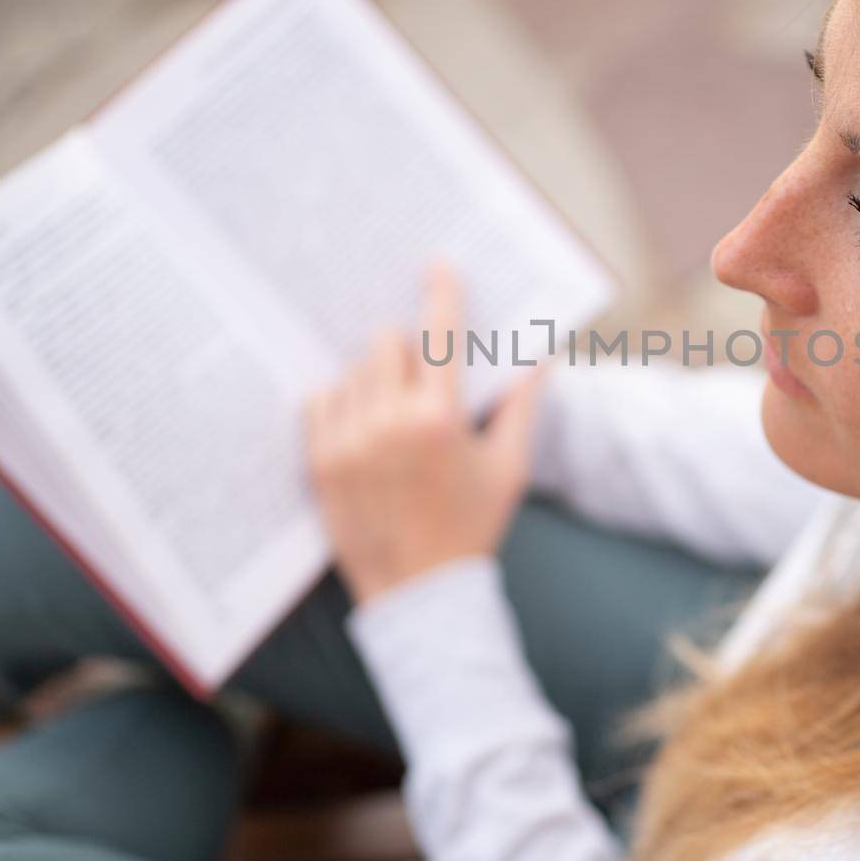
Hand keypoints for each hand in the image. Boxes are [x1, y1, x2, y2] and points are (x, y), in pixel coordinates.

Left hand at [302, 263, 546, 602]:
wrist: (421, 594)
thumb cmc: (474, 526)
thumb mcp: (510, 467)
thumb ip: (522, 405)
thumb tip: (541, 357)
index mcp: (440, 420)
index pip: (441, 335)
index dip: (441, 293)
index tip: (438, 266)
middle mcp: (389, 425)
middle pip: (385, 343)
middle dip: (405, 349)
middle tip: (419, 374)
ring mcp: (347, 443)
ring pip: (351, 371)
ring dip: (372, 378)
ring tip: (391, 410)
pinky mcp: (318, 463)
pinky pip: (319, 402)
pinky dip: (340, 402)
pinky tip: (361, 423)